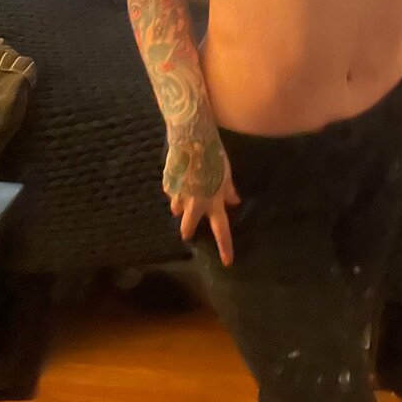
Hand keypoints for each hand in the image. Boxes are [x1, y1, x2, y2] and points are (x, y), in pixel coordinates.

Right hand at [163, 133, 240, 264]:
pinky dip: (176, 189)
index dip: (225, 247)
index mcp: (213, 203)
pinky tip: (181, 175)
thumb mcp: (227, 173)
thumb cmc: (214, 156)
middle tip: (190, 225)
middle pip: (187, 228)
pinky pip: (171, 192)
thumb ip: (229, 190)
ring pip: (176, 209)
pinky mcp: (167, 186)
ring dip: (181, 205)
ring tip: (188, 188)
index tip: (227, 262)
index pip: (222, 230)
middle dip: (188, 230)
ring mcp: (177, 197)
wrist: (191, 140)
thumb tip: (234, 201)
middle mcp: (194, 205)